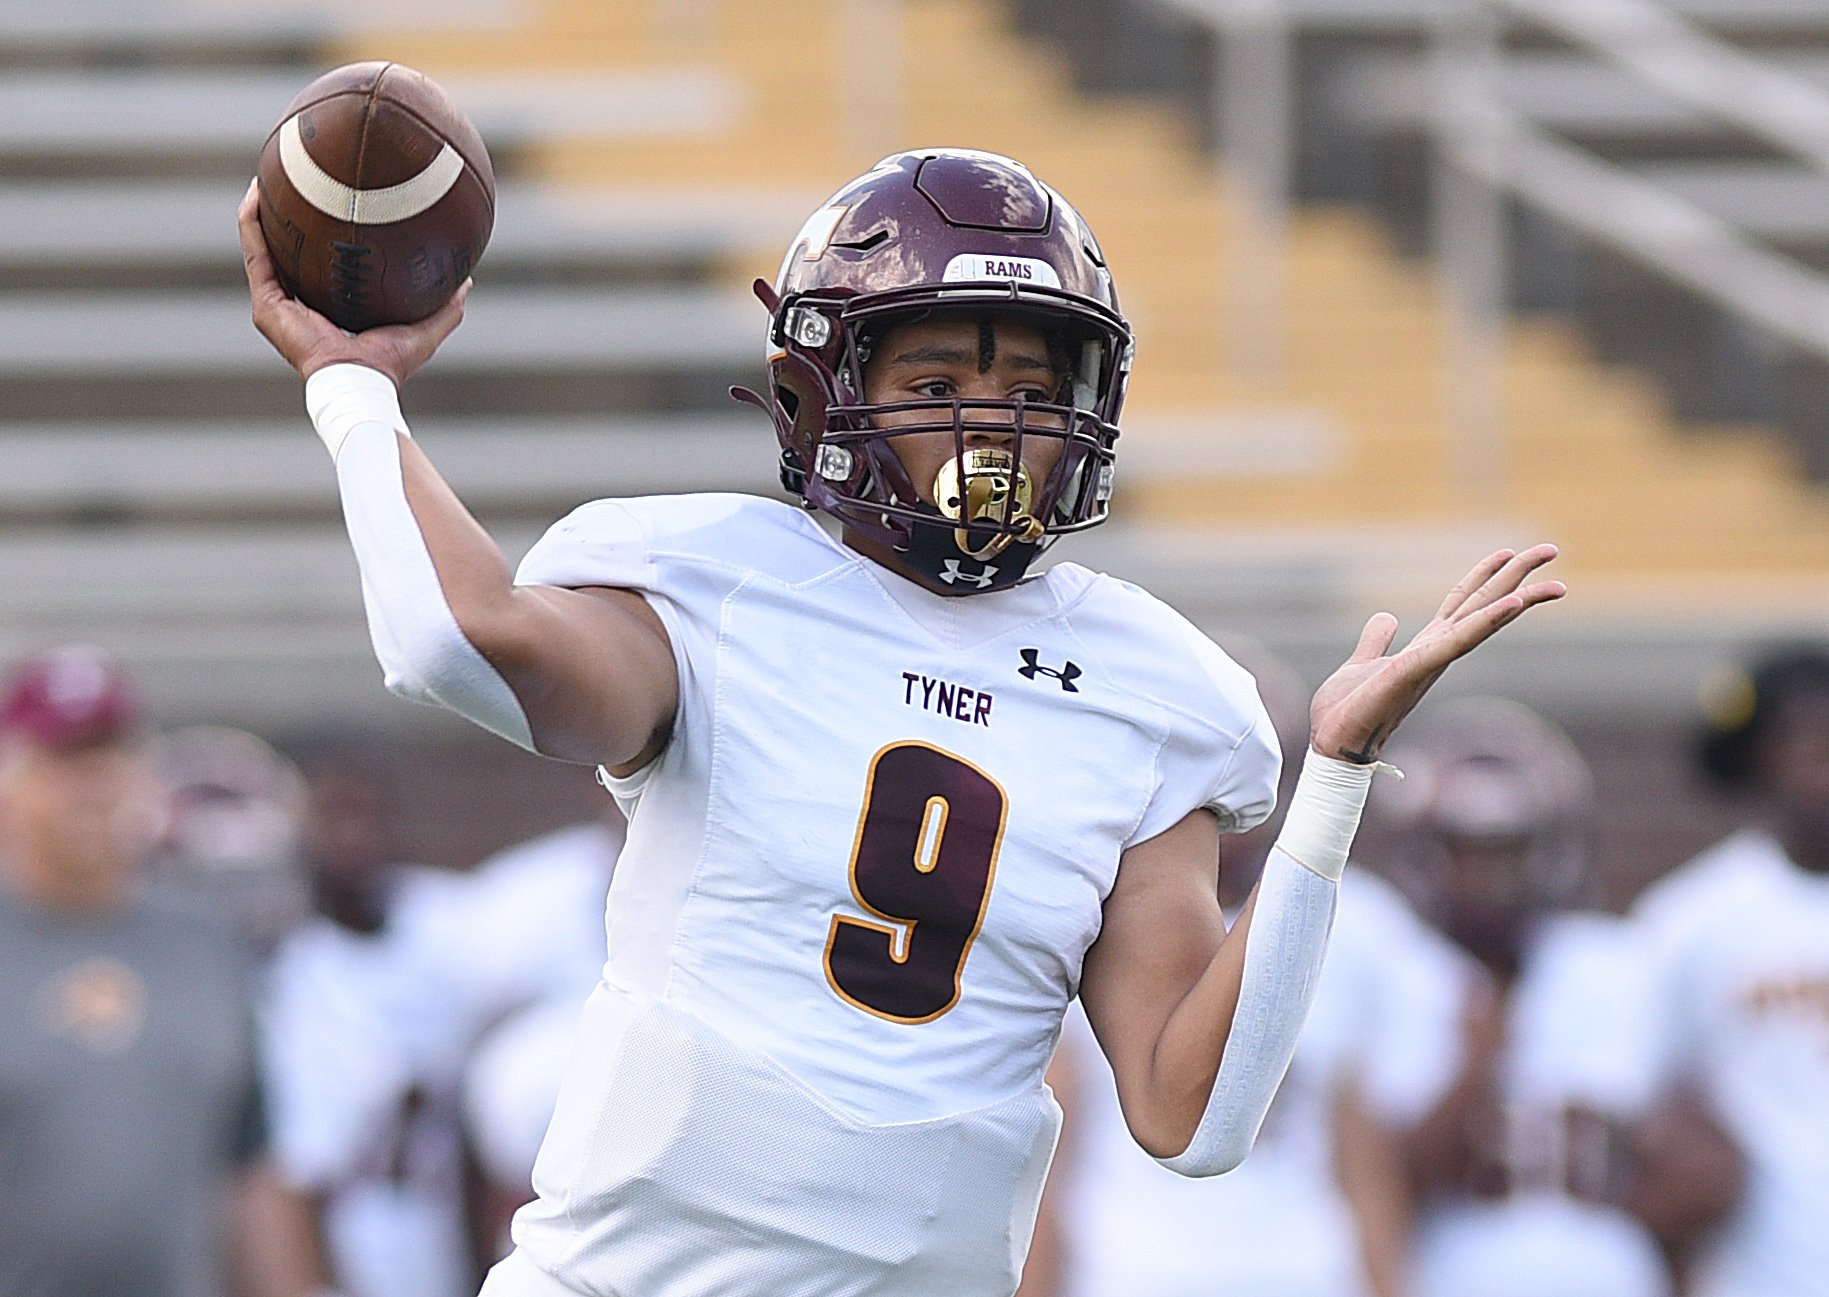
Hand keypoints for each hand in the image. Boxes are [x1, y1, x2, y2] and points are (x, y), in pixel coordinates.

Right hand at [238, 179, 468, 385]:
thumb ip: (446, 307)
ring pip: (262, 247)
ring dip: (259, 212)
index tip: (328, 205)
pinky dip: (251, 224)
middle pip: (285, 254)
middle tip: (293, 181)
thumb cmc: (389, 365)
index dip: (319, 239)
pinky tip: (255, 195)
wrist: (360, 382)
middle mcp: (295, 307)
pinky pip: (255, 254)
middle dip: (285, 218)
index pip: (318, 268)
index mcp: (325, 312)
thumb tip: (467, 281)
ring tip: (264, 175)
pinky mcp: (266, 304)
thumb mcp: (423, 329)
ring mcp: (276, 306)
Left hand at [1309, 544, 1564, 762]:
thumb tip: (1386, 617)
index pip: (1462, 605)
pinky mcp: (1418, 668)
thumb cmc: (1347, 712)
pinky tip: (1513, 603)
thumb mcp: (1361, 663)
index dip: (1484, 577)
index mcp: (1426, 648)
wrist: (1334, 743)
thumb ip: (1376, 640)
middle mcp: (1437, 652)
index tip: (1507, 553)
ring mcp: (1432, 661)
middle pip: (1484, 605)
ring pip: (1483, 620)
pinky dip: (1486, 621)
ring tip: (1555, 582)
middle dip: (1517, 576)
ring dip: (1519, 597)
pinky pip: (1459, 640)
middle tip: (1551, 549)